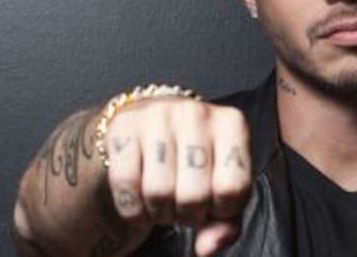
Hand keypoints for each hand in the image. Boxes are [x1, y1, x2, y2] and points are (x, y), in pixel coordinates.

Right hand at [103, 97, 251, 255]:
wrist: (151, 128)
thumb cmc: (195, 163)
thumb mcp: (222, 189)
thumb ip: (227, 223)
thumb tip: (208, 247)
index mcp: (232, 124)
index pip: (233, 189)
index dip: (221, 210)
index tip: (213, 203)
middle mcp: (196, 113)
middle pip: (193, 195)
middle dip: (187, 214)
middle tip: (183, 204)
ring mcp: (157, 116)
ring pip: (158, 192)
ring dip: (159, 212)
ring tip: (164, 200)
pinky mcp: (122, 127)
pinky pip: (125, 185)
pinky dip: (131, 208)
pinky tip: (140, 200)